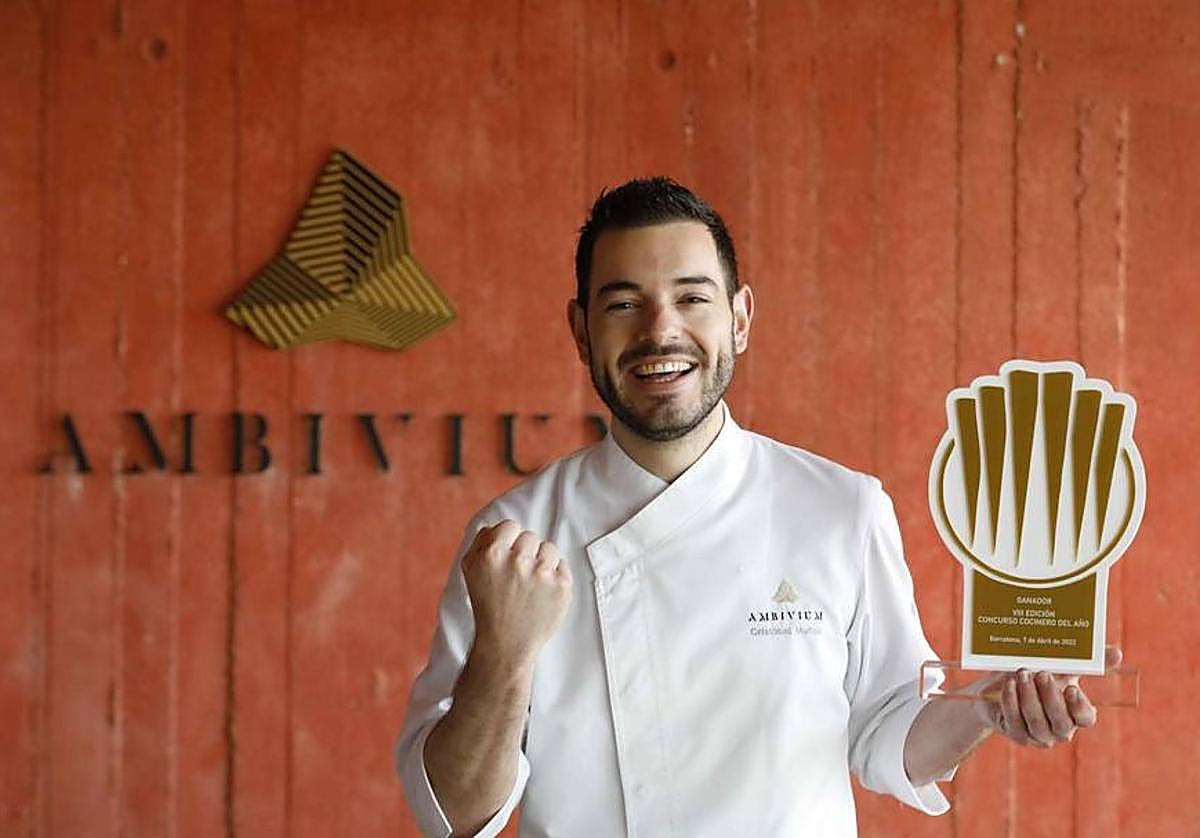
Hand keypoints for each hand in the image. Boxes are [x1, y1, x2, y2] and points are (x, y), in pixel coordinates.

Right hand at [461, 520, 572, 666]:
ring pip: (549, 549)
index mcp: (492, 554)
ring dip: (542, 563)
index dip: (509, 541)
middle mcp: (517, 561)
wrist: (506, 643)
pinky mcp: (561, 586)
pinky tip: (542, 593)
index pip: (510, 526)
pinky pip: (562, 565)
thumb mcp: (470, 570)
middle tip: (518, 577)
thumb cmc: (488, 605)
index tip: (508, 558)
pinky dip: (555, 577)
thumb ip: (481, 541)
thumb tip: (495, 525)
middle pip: (530, 537)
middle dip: (526, 553)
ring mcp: (541, 573)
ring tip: (530, 585)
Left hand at [975, 647, 1121, 747]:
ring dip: (1029, 697)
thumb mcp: (1061, 667)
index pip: (1085, 718)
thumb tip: (1117, 652)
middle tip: (1042, 673)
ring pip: (1037, 723)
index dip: (1079, 706)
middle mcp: (1060, 730)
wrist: (1000, 685)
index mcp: (1076, 714)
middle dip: (1051, 697)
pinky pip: (1016, 724)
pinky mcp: (1017, 735)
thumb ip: (1088, 662)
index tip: (1071, 688)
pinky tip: (1009, 686)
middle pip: (1060, 722)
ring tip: (1022, 673)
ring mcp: (1039, 736)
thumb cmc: (1036, 676)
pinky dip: (1011, 703)